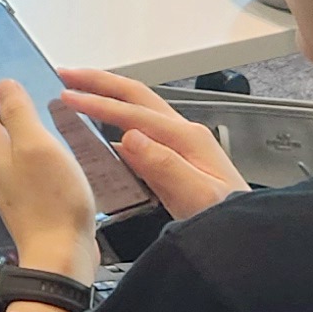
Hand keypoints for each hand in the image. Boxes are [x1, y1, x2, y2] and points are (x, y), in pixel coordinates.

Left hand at [0, 76, 99, 276]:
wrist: (59, 256)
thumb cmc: (51, 202)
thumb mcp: (37, 145)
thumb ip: (18, 112)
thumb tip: (2, 84)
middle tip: (8, 74)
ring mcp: (7, 181)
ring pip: (3, 140)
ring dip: (12, 119)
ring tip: (31, 102)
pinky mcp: (24, 196)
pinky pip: (20, 159)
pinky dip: (28, 142)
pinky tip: (47, 143)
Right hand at [51, 67, 246, 219]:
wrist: (246, 237)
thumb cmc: (227, 220)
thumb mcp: (197, 196)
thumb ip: (164, 166)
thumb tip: (131, 138)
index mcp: (187, 138)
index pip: (134, 113)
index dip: (97, 102)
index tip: (67, 96)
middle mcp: (183, 135)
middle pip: (136, 96)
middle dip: (99, 82)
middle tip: (66, 74)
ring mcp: (179, 146)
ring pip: (136, 111)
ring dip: (105, 98)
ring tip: (76, 94)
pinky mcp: (173, 161)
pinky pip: (137, 134)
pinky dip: (112, 125)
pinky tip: (97, 135)